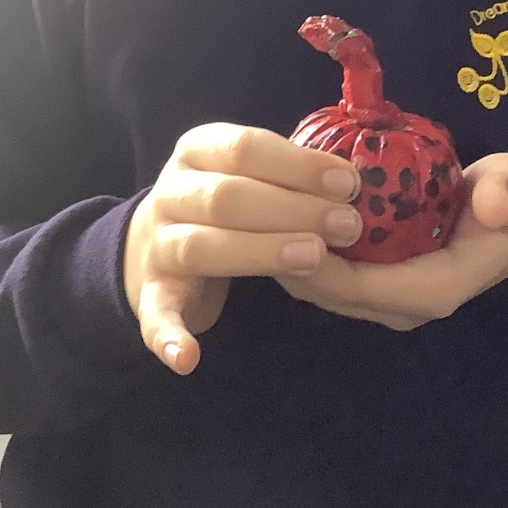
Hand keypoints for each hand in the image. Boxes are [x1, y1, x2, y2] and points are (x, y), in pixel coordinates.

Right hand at [123, 123, 362, 373]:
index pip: (245, 148)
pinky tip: (190, 359)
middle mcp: (170, 193)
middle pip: (226, 197)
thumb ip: (291, 175)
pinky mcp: (151, 293)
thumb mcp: (250, 172)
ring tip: (315, 259)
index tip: (349, 183)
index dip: (298, 165)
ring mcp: (158, 244)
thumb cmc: (228, 201)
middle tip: (349, 225)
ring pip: (200, 247)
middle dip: (292, 210)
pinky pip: (155, 315)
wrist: (156, 242)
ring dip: (257, 252)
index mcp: (198, 151)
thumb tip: (356, 181)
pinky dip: (170, 336)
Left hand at [274, 152, 507, 331]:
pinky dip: (303, 250)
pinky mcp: (378, 285)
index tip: (279, 229)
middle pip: (330, 292)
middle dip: (288, 260)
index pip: (360, 287)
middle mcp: (406, 305)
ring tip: (255, 217)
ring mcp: (389, 298)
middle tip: (250, 218)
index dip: (315, 264)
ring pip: (324, 288)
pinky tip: (281, 217)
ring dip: (290, 257)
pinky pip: (330, 276)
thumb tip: (495, 206)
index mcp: (435, 289)